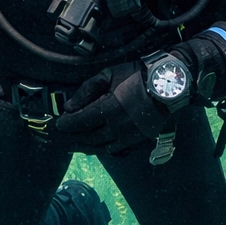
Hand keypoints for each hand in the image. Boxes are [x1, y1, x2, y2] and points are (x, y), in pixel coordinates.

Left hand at [55, 61, 173, 153]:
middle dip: (74, 137)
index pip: (80, 122)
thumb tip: (69, 107)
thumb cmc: (136, 76)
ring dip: (87, 146)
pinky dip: (105, 149)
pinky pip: (117, 149)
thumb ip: (86, 91)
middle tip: (64, 137)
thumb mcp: (108, 75)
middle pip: (89, 137)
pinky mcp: (139, 140)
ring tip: (76, 145)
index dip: (67, 124)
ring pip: (102, 146)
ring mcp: (128, 136)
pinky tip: (98, 147)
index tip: (58, 125)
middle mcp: (116, 127)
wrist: (168, 84)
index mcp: (107, 109)